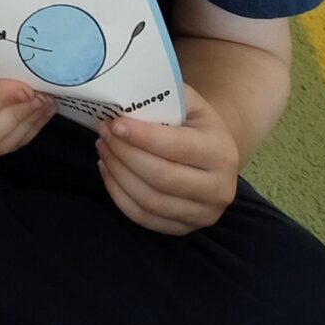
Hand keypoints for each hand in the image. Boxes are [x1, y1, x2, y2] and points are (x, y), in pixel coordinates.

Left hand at [97, 83, 238, 233]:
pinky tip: (108, 171)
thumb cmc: (193, 121)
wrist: (214, 152)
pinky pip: (144, 218)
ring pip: (150, 201)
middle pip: (161, 177)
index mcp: (221, 152)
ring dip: (118, 174)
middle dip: (124, 154)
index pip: (176, 148)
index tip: (114, 124)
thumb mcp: (187, 101)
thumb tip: (121, 95)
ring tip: (103, 149)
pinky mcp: (186, 229)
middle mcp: (219, 188)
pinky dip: (119, 196)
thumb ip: (160, 95)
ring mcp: (204, 214)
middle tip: (103, 133)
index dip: (141, 137)